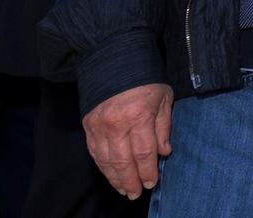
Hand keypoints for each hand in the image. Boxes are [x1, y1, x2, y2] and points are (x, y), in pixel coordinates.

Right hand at [83, 83, 173, 199]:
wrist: (114, 58)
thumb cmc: (145, 77)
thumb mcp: (164, 97)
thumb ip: (164, 127)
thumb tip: (164, 152)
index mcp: (139, 116)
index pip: (144, 153)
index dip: (148, 171)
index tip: (152, 183)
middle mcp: (117, 124)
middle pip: (123, 162)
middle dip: (131, 181)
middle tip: (136, 193)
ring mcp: (99, 126)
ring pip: (107, 160)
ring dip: (115, 178)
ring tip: (124, 189)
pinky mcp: (88, 125)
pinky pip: (95, 152)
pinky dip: (103, 166)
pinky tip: (110, 174)